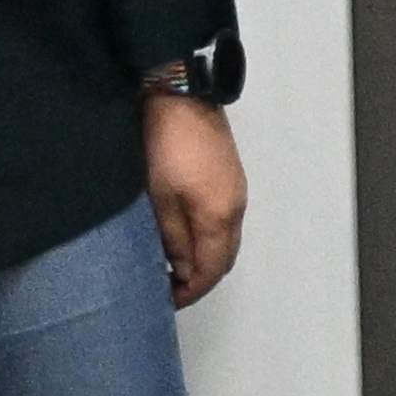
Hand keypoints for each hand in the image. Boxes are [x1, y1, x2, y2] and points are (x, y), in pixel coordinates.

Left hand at [145, 81, 241, 304]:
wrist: (181, 95)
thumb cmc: (166, 141)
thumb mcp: (159, 197)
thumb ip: (173, 238)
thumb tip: (183, 269)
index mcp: (219, 217)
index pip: (210, 270)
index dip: (191, 291)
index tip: (169, 300)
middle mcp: (235, 208)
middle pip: (223, 259)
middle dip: (200, 278)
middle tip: (171, 287)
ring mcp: (235, 191)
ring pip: (225, 239)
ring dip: (204, 256)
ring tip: (173, 261)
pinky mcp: (229, 177)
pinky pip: (225, 219)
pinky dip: (209, 235)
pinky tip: (185, 232)